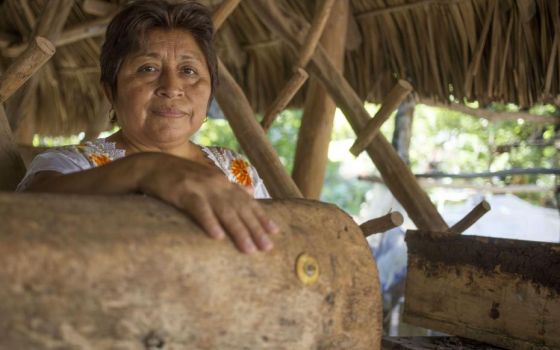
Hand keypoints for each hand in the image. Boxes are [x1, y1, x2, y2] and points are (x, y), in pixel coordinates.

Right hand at [136, 153, 278, 253]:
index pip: (247, 202)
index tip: (275, 233)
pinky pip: (199, 209)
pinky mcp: (183, 192)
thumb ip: (227, 189)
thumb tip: (249, 194)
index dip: (261, 217)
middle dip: (255, 229)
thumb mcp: (207, 180)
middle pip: (240, 209)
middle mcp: (216, 184)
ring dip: (238, 231)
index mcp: (222, 183)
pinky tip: (217, 236)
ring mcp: (200, 187)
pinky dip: (209, 222)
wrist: (151, 166)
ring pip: (224, 211)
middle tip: (266, 248)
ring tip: (248, 249)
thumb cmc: (180, 177)